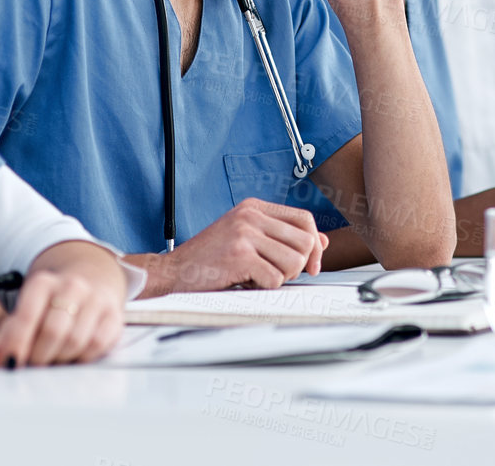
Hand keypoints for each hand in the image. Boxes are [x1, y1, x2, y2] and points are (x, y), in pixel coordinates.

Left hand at [0, 241, 128, 367]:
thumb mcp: (25, 308)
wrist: (90, 279)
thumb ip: (9, 332)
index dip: (15, 344)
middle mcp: (72, 286)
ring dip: (60, 359)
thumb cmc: (51, 303)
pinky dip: (82, 357)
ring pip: (76, 342)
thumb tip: (0, 359)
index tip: (7, 363)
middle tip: (32, 364)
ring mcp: (96, 300)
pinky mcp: (115, 316)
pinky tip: (74, 354)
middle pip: (53, 332)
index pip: (27, 316)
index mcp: (44, 282)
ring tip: (53, 358)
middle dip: (39, 356)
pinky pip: (97, 345)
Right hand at [129, 199, 326, 294]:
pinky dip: (263, 288)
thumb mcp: (247, 238)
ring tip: (257, 276)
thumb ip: (282, 237)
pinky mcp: (239, 255)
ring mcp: (245, 234)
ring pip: (294, 262)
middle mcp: (250, 216)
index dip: (314, 245)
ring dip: (280, 277)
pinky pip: (274, 279)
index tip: (311, 265)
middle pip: (306, 241)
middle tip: (277, 273)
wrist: (173, 271)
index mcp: (254, 207)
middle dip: (298, 265)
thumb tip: (322, 241)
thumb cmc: (209, 258)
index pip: (304, 219)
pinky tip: (245, 282)